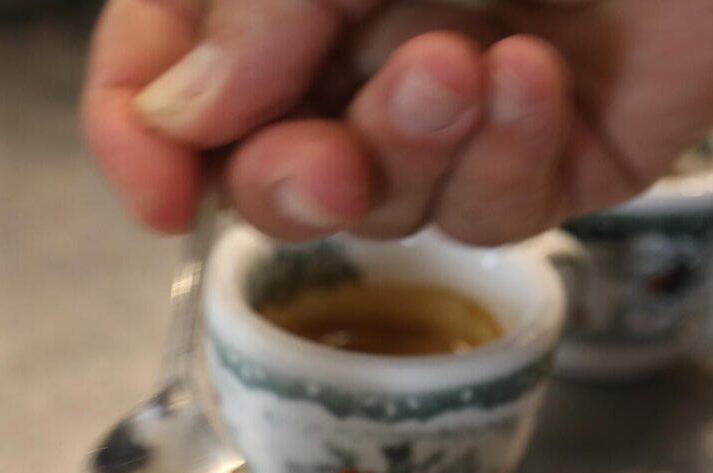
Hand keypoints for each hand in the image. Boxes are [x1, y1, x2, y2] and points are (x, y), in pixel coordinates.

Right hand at [81, 0, 712, 243]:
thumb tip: (180, 118)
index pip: (177, 64)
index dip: (145, 131)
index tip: (156, 188)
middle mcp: (369, 23)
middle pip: (268, 164)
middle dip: (287, 181)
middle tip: (324, 165)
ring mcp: (467, 93)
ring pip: (383, 202)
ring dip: (407, 151)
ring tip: (462, 63)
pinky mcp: (567, 143)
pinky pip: (496, 209)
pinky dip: (505, 157)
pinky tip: (537, 71)